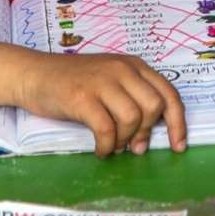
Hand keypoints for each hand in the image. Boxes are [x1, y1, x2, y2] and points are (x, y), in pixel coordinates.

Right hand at [18, 51, 187, 155]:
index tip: (178, 146)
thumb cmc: (75, 82)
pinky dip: (106, 146)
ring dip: (124, 140)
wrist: (36, 74)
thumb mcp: (110, 82)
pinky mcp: (81, 97)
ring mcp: (101, 81)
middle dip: (146, 132)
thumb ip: (131, 100)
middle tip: (133, 147)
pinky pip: (105, 129)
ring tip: (112, 146)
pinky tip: (100, 150)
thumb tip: (146, 138)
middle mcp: (121, 69)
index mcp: (133, 65)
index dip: (178, 122)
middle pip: (154, 106)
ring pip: (132, 118)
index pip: (168, 92)